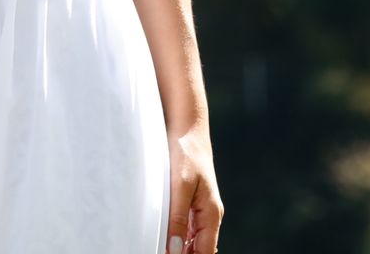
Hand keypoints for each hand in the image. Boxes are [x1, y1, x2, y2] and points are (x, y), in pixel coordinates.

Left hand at [168, 125, 222, 253]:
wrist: (188, 128)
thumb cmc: (186, 153)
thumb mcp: (180, 186)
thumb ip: (178, 218)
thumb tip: (175, 250)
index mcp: (211, 213)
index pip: (204, 253)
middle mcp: (210, 215)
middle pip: (200, 250)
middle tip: (157, 251)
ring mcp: (202, 210)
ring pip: (193, 241)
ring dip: (179, 248)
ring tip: (157, 246)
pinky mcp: (192, 203)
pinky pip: (187, 229)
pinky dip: (177, 237)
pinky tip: (161, 236)